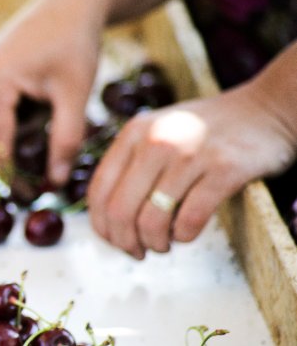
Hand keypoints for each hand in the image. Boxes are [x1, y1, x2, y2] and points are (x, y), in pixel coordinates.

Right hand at [0, 0, 103, 184]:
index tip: (33, 194)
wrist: (72, 2)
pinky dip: (2, 124)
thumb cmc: (76, 43)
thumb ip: (65, 140)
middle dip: (5, 160)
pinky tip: (33, 117)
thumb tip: (55, 182)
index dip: (13, 173)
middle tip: (38, 175)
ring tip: (41, 141)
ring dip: (3, 141)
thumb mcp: (75, 94)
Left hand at [87, 83, 296, 258]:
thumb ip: (130, 164)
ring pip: (152, 220)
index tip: (114, 241)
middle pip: (120, 210)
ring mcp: (190, 154)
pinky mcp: (224, 169)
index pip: (98, 191)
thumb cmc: (204, 131)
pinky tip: (186, 233)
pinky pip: (190, 219)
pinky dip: (183, 236)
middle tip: (138, 252)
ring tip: (164, 244)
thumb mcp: (156, 132)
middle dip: (125, 242)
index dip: (101, 226)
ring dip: (155, 243)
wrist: (263, 109)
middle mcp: (156, 141)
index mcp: (133, 134)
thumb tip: (107, 219)